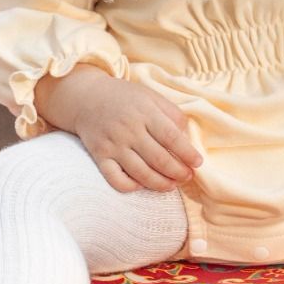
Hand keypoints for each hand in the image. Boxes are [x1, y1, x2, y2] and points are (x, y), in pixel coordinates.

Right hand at [35, 64, 201, 191]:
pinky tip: (141, 184)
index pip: (171, 137)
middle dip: (178, 172)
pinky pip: (116, 179)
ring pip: (141, 173)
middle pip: (159, 159)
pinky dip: (131, 186)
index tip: (198, 163)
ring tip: (172, 184)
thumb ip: (171, 114)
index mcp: (144, 112)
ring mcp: (113, 144)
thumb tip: (187, 139)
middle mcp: (128, 129)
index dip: (187, 153)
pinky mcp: (100, 156)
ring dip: (160, 183)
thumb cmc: (124, 97)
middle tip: (187, 176)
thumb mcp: (150, 96)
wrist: (86, 96)